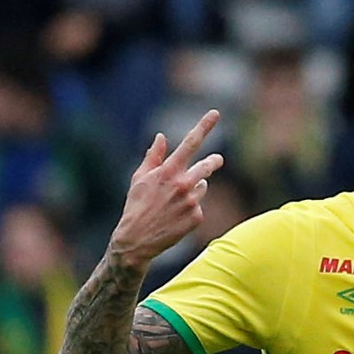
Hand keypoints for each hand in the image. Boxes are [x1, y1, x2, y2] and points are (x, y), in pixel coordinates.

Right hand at [110, 110, 224, 270]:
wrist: (136, 241)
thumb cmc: (136, 206)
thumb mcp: (139, 178)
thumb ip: (153, 156)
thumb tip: (161, 137)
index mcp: (168, 171)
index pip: (190, 143)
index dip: (204, 126)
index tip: (215, 113)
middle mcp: (183, 184)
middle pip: (207, 166)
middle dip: (213, 161)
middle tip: (217, 159)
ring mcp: (192, 201)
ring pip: (202, 186)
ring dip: (194, 189)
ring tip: (175, 201)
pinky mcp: (197, 217)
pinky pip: (199, 206)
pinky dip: (191, 208)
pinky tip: (176, 216)